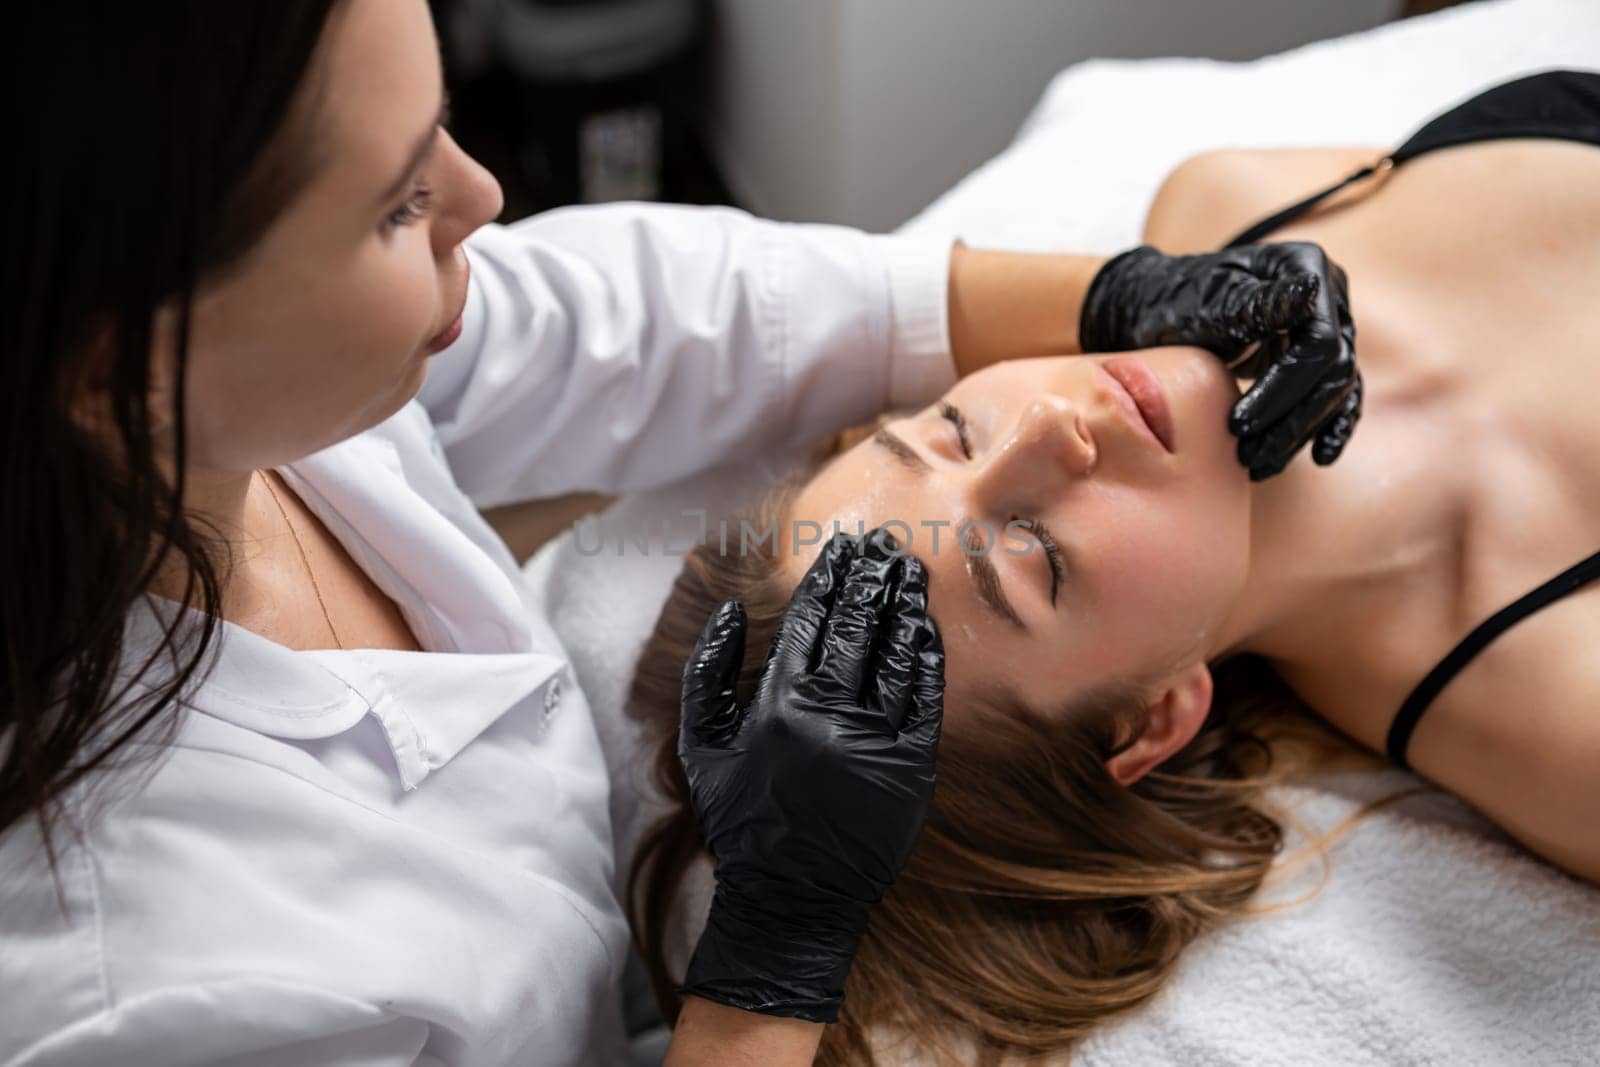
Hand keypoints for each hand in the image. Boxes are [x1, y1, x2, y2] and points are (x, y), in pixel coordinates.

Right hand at [676, 528, 944, 1023]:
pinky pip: (925, 699)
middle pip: (856, 627)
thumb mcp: (701, 747)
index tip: (841, 547)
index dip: (828, 578)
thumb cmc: (742, 820)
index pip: (809, 622)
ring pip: (896, 655)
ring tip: (911, 569)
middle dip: (870, 578)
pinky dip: (927, 657)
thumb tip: (731, 609)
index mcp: (777, 707)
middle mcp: (830, 718)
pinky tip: (927, 627)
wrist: (793, 899)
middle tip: (883, 543)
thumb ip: (708, 672)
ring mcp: (876, 743)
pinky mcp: (912, 769)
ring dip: (905, 605)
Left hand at [1079, 240, 1362, 481]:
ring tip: (1259, 465)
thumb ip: (1255, 305)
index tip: (1237, 424)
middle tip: (1247, 455)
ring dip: (1299, 433)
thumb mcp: (1205, 304)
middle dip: (1290, 420)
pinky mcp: (1316, 353)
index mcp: (1304, 266)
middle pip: (1332, 370)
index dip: (1284, 389)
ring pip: (1335, 389)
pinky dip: (1326, 425)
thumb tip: (1309, 290)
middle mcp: (1325, 291)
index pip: (1318, 343)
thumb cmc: (1173, 299)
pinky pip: (1337, 394)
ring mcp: (1327, 322)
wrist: (1151, 307)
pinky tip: (1320, 456)